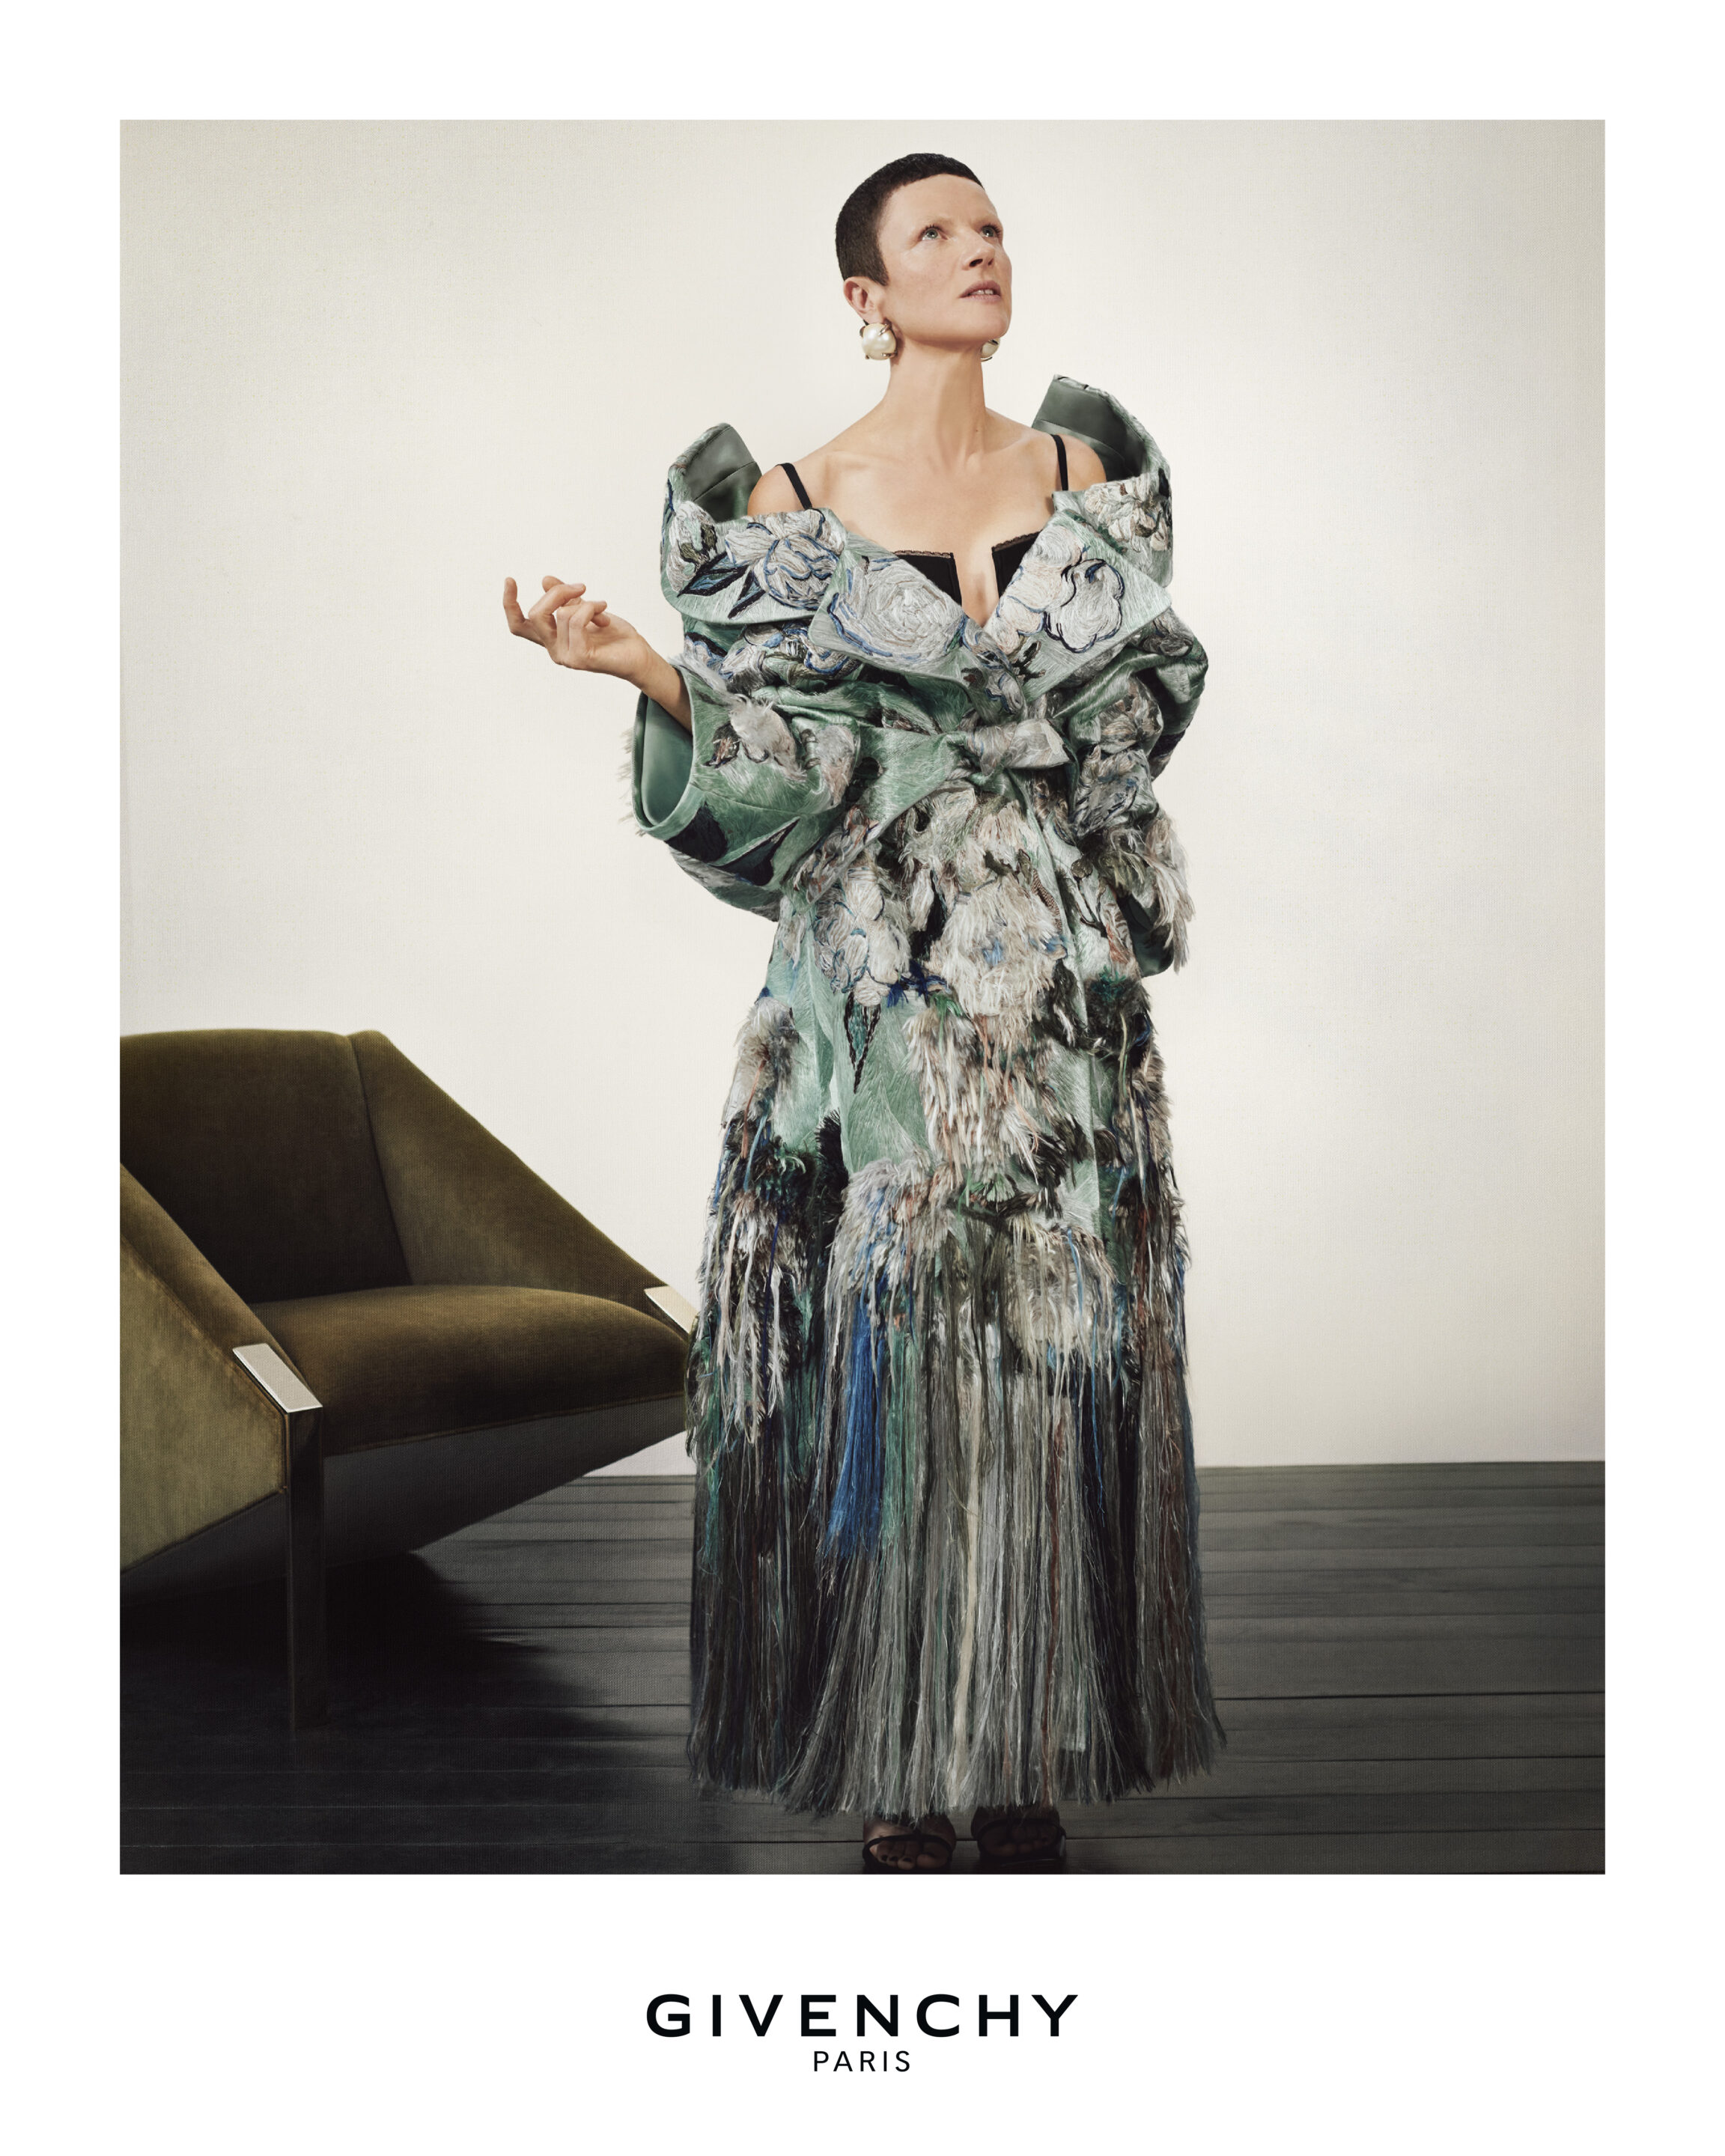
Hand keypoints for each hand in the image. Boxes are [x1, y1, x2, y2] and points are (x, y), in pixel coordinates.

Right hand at [503, 575, 648, 682]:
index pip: (519, 625)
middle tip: (581, 587)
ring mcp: (565, 656)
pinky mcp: (579, 658)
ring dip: (585, 602)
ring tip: (601, 607)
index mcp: (551, 637)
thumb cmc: (613, 635)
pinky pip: (576, 621)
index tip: (510, 579)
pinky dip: (591, 609)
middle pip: (536, 614)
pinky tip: (604, 613)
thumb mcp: (586, 608)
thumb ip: (565, 597)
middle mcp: (554, 649)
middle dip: (558, 592)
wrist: (638, 655)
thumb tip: (545, 580)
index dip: (509, 604)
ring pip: (561, 614)